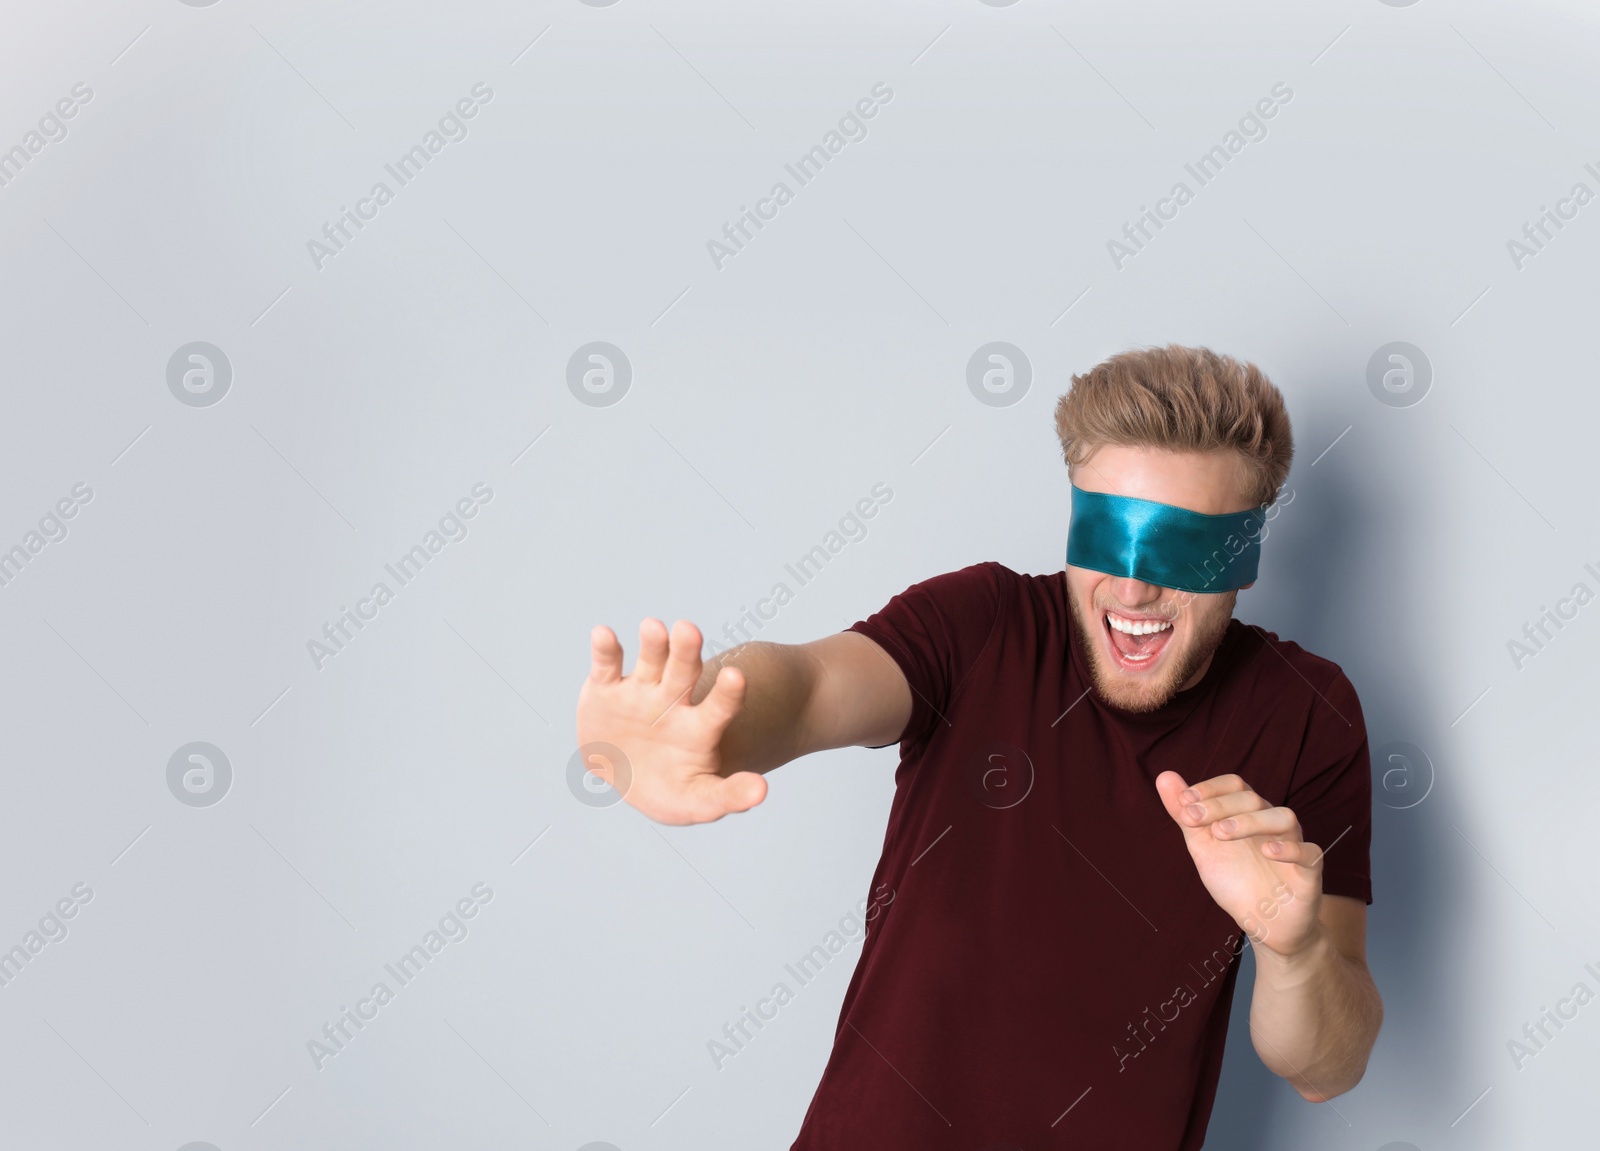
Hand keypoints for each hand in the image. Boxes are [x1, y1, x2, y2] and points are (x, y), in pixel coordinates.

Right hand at [575, 618, 766, 824]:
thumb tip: (761, 790)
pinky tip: (603, 634)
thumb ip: (728, 795)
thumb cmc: (674, 788)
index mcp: (699, 727)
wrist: (629, 777)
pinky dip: (605, 649)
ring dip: (653, 644)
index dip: (727, 694)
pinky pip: (607, 666)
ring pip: (650, 661)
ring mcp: (640, 692)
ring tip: (654, 627)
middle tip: (690, 631)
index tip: (736, 677)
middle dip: (687, 652)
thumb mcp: (699, 801)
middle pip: (684, 672)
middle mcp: (673, 700)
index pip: (719, 707)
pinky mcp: (605, 689)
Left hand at [1154, 771, 1323, 958]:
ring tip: (1220, 833)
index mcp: (1248, 813)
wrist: (1265, 924)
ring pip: (1283, 817)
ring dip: (1249, 821)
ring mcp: (1293, 844)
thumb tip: (1164, 776)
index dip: (1210, 789)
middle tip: (1192, 819)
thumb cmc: (1236, 880)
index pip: (1234, 786)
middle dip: (1219, 805)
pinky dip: (1289, 849)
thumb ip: (1184, 814)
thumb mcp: (1203, 847)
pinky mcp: (1309, 871)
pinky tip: (1267, 851)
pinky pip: (1308, 852)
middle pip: (1253, 799)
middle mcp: (1272, 823)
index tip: (1184, 801)